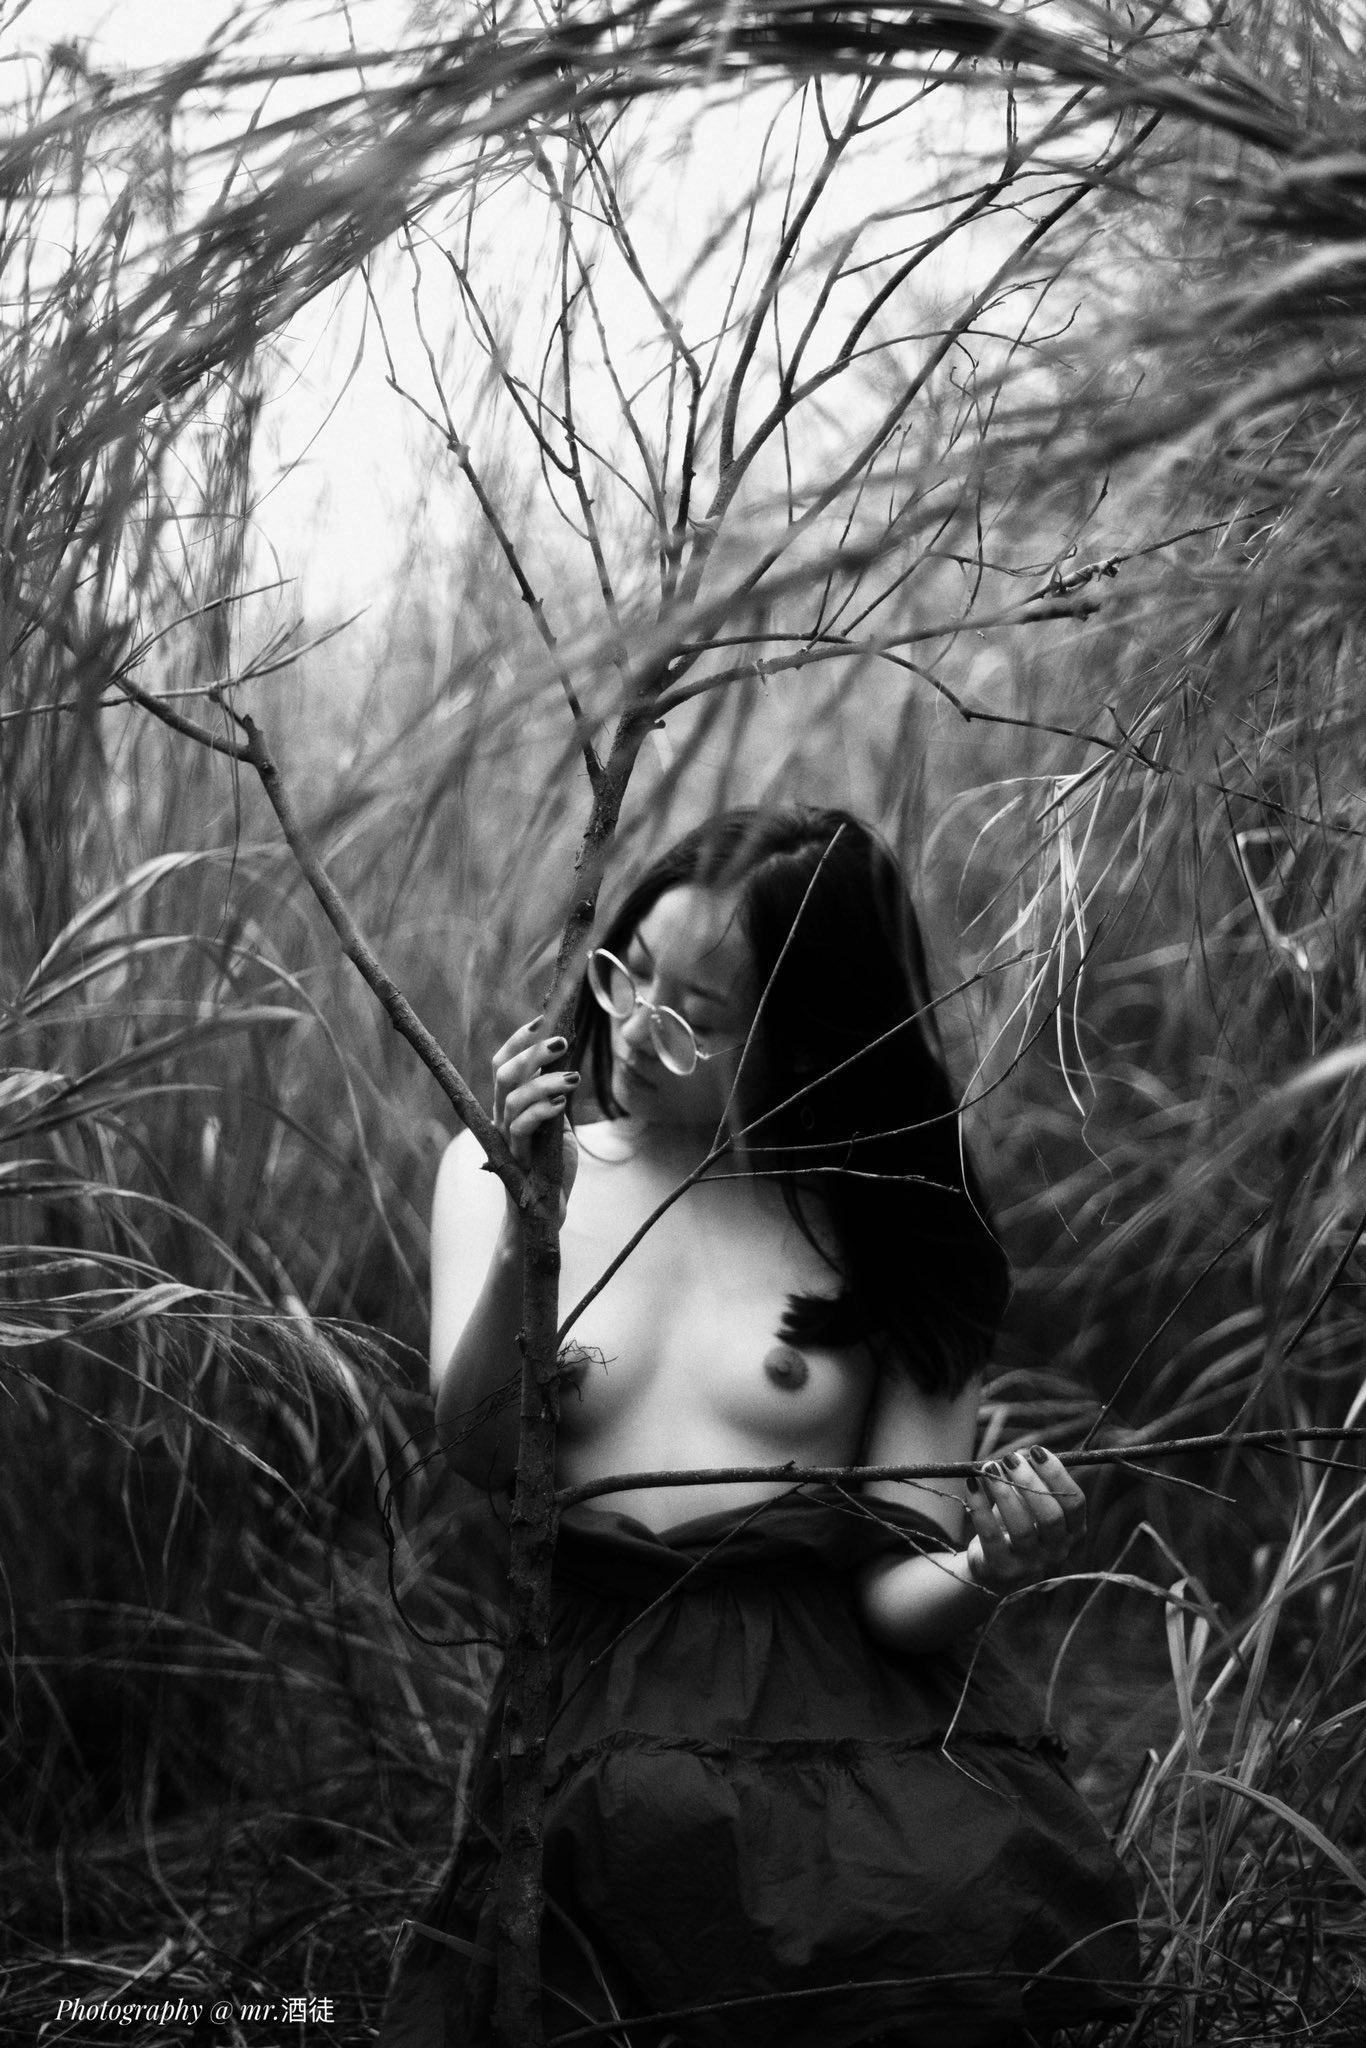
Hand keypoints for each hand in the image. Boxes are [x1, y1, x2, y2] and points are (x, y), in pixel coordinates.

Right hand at [492, 1017, 579, 1214]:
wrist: (546, 1211)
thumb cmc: (553, 1166)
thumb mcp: (558, 1123)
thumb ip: (556, 1094)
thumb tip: (568, 1060)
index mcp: (509, 1105)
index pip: (504, 1062)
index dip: (520, 1039)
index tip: (544, 1019)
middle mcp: (502, 1117)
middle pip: (504, 1073)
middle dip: (532, 1052)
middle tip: (563, 1041)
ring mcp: (507, 1137)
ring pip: (514, 1097)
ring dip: (544, 1081)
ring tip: (573, 1078)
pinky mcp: (518, 1157)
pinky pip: (523, 1127)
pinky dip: (542, 1110)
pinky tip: (562, 1104)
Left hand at [963, 1446, 1085, 1593]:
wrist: (992, 1563)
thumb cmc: (1017, 1523)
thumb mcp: (1028, 1500)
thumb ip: (1030, 1478)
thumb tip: (1023, 1453)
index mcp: (1072, 1530)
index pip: (1075, 1503)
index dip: (1058, 1475)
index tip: (1037, 1451)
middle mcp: (1057, 1550)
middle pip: (1051, 1517)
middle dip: (1030, 1483)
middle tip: (1010, 1459)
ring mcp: (1032, 1563)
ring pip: (1022, 1529)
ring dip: (1004, 1494)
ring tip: (989, 1468)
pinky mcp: (1003, 1569)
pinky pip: (991, 1537)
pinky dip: (980, 1508)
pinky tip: (971, 1485)